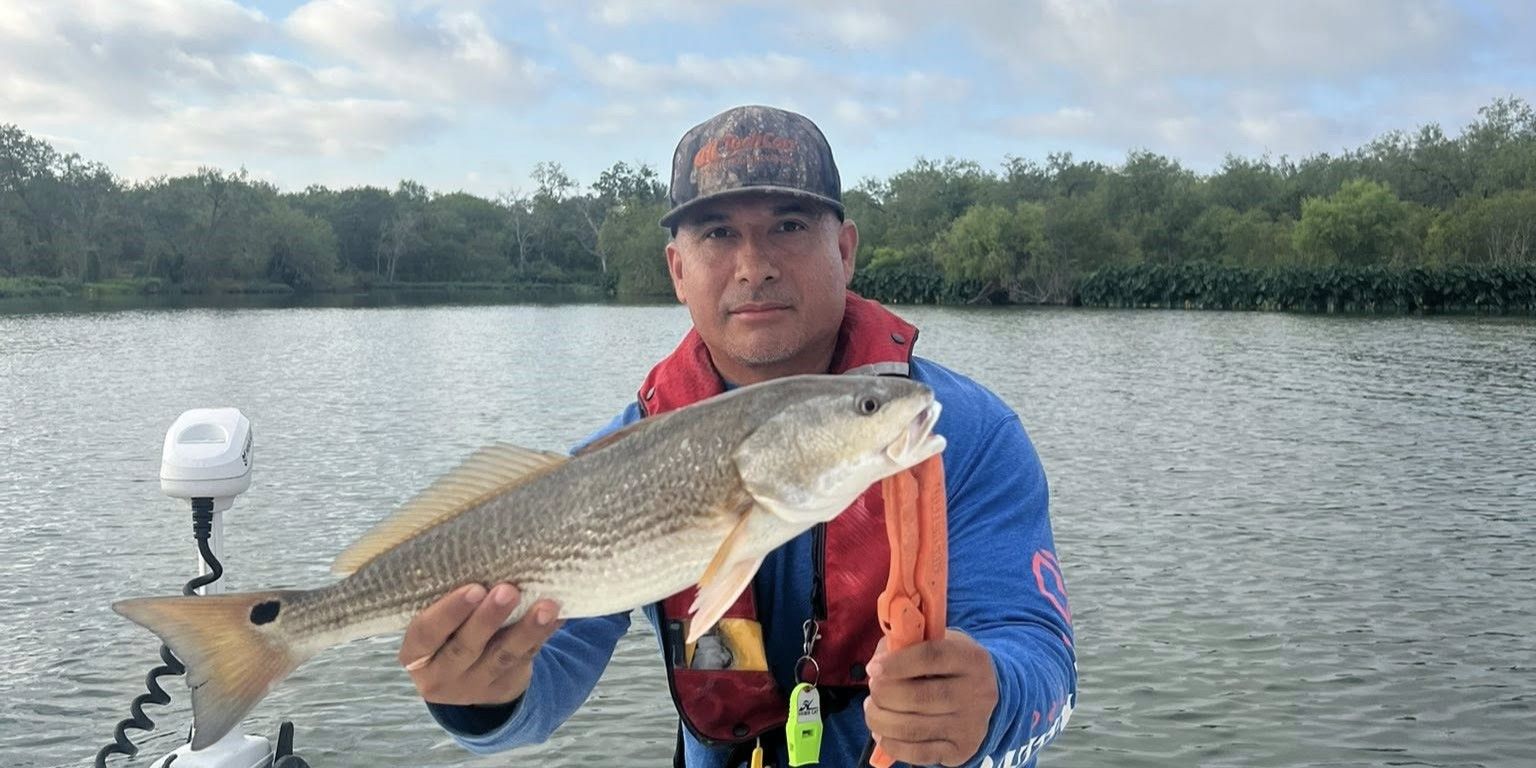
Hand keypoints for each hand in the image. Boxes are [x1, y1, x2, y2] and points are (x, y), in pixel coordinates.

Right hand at [398, 582, 561, 705]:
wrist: (467, 675)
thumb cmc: (449, 631)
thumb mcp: (439, 623)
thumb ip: (453, 600)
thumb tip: (487, 554)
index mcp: (416, 653)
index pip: (426, 633)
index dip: (448, 612)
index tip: (474, 589)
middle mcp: (440, 675)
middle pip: (464, 647)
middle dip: (488, 619)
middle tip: (509, 591)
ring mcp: (473, 687)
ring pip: (502, 657)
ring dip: (526, 630)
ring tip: (546, 607)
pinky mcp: (503, 688)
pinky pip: (525, 660)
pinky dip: (542, 636)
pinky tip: (557, 616)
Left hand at [863, 630, 997, 766]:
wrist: (981, 696)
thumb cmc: (946, 665)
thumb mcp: (934, 642)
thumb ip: (903, 645)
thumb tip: (876, 665)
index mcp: (971, 659)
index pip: (931, 657)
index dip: (897, 663)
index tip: (873, 668)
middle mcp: (977, 693)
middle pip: (918, 697)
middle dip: (883, 694)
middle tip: (873, 688)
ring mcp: (970, 725)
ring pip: (913, 728)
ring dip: (880, 720)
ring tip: (872, 709)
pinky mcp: (961, 750)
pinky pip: (918, 754)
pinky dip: (891, 744)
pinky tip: (881, 733)